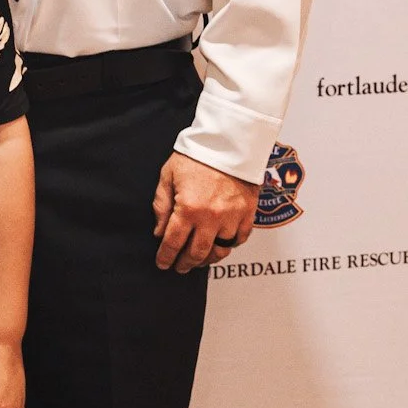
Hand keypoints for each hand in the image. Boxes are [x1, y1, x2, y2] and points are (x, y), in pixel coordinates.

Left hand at [152, 152, 259, 272]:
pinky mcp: (248, 213)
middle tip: (179, 267)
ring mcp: (232, 217)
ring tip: (200, 259)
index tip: (162, 263)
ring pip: (221, 250)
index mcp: (188, 208)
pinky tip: (221, 244)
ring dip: (208, 258)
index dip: (165, 257)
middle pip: (197, 253)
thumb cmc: (196, 155)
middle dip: (185, 264)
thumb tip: (159, 232)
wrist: (228, 141)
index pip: (173, 243)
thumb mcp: (168, 176)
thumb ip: (161, 206)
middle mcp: (211, 217)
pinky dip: (230, 245)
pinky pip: (240, 239)